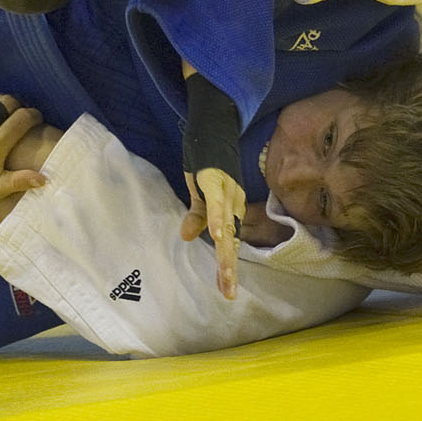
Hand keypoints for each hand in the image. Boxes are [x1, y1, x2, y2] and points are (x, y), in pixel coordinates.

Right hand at [179, 167, 245, 298]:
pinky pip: (217, 202)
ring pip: (227, 226)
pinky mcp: (217, 180)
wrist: (214, 127)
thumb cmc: (208, 163)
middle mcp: (233, 204)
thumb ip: (197, 216)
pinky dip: (216, 219)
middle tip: (228, 293)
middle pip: (232, 241)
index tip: (225, 290)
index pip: (230, 244)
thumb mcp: (200, 194)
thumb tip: (188, 237)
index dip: (228, 267)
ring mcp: (227, 192)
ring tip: (226, 274)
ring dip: (226, 250)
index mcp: (230, 210)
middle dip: (229, 268)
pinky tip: (217, 236)